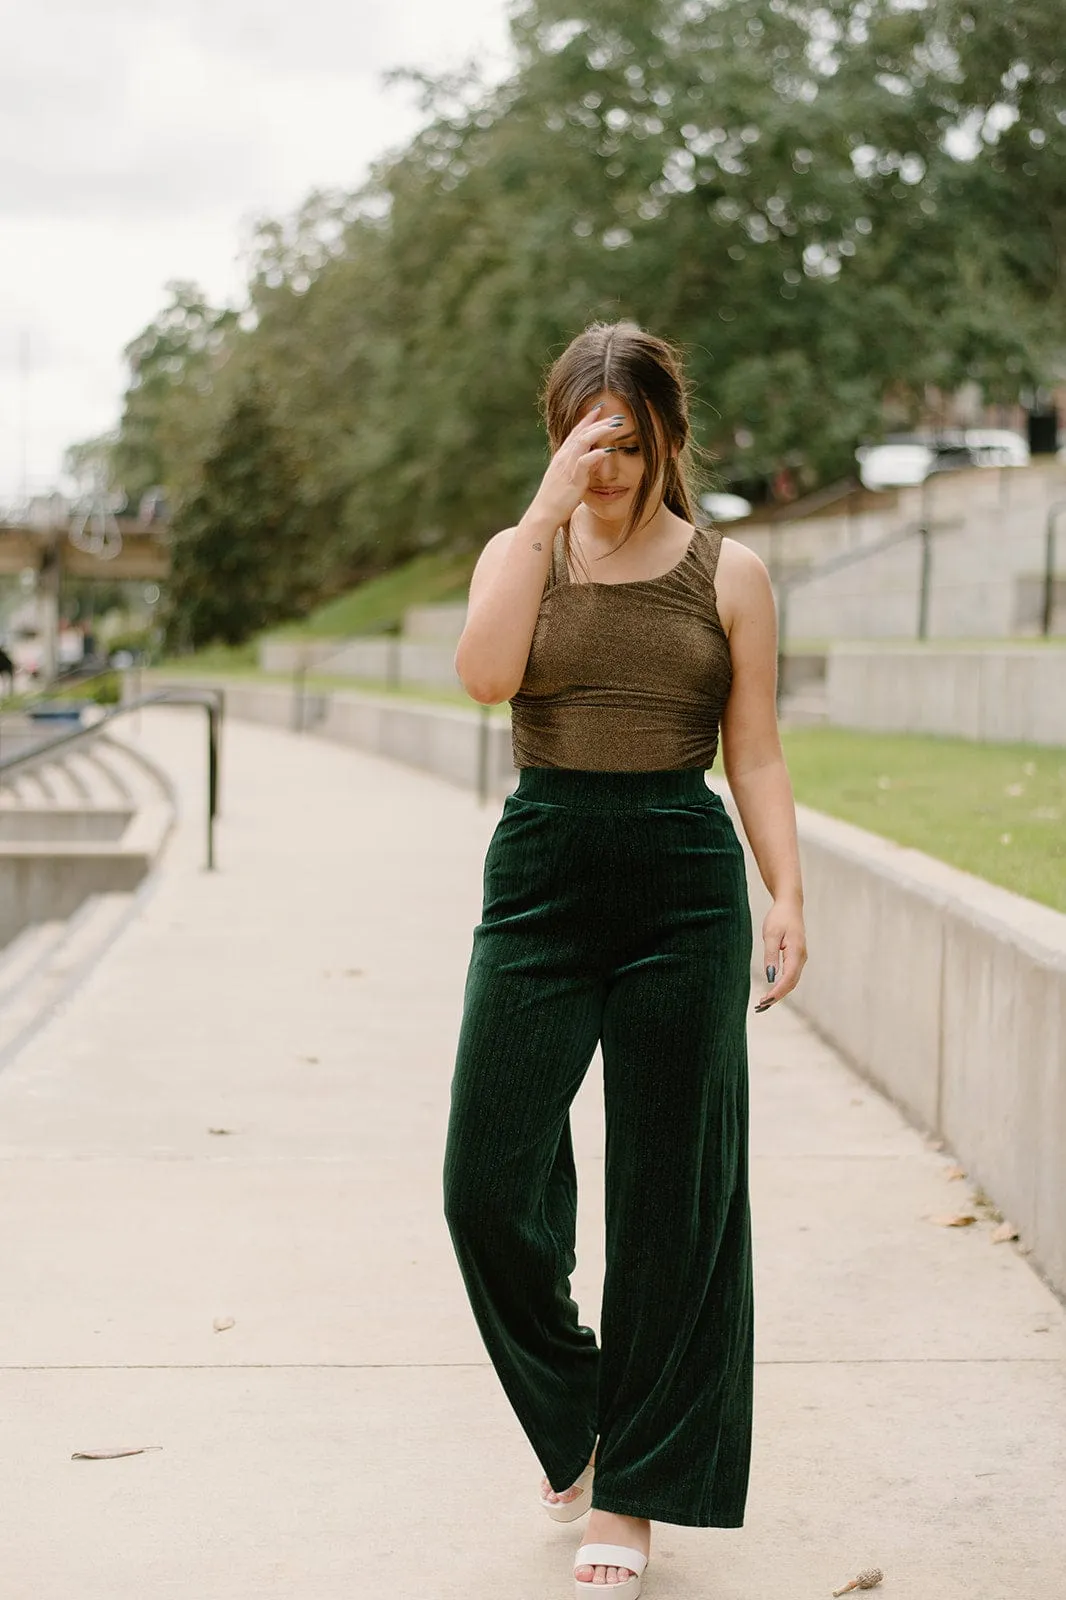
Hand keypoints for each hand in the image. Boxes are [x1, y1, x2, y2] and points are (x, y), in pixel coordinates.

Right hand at [528, 403, 626, 527]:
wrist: (543, 514)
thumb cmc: (556, 499)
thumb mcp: (571, 479)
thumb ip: (585, 466)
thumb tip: (599, 456)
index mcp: (562, 456)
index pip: (575, 432)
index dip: (587, 419)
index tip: (599, 409)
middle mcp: (563, 457)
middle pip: (581, 432)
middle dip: (598, 421)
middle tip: (615, 415)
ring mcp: (566, 467)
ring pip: (583, 441)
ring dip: (600, 431)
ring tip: (615, 425)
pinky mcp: (572, 479)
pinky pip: (584, 462)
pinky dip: (597, 454)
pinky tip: (609, 449)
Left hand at [754, 899, 806, 1012]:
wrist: (790, 905)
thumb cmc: (779, 918)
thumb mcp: (771, 935)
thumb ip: (771, 955)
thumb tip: (770, 976)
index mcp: (796, 952)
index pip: (788, 978)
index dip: (777, 992)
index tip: (765, 1000)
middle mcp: (801, 957)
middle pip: (792, 983)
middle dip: (778, 996)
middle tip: (761, 1006)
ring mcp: (800, 958)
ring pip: (792, 981)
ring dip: (780, 993)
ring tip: (764, 1002)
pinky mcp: (796, 957)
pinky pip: (791, 975)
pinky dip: (782, 985)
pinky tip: (771, 990)